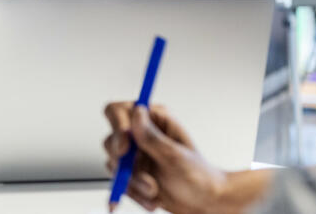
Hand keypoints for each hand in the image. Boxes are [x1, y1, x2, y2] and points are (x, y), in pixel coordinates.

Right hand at [103, 103, 228, 213]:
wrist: (204, 202)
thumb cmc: (199, 177)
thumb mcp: (175, 156)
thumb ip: (152, 137)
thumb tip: (136, 113)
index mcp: (155, 120)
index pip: (120, 111)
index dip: (117, 127)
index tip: (124, 150)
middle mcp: (141, 134)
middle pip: (112, 140)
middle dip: (127, 166)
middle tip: (146, 179)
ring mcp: (135, 154)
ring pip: (114, 165)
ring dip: (133, 183)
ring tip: (154, 191)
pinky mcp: (132, 172)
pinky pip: (118, 182)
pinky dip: (133, 194)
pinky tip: (151, 198)